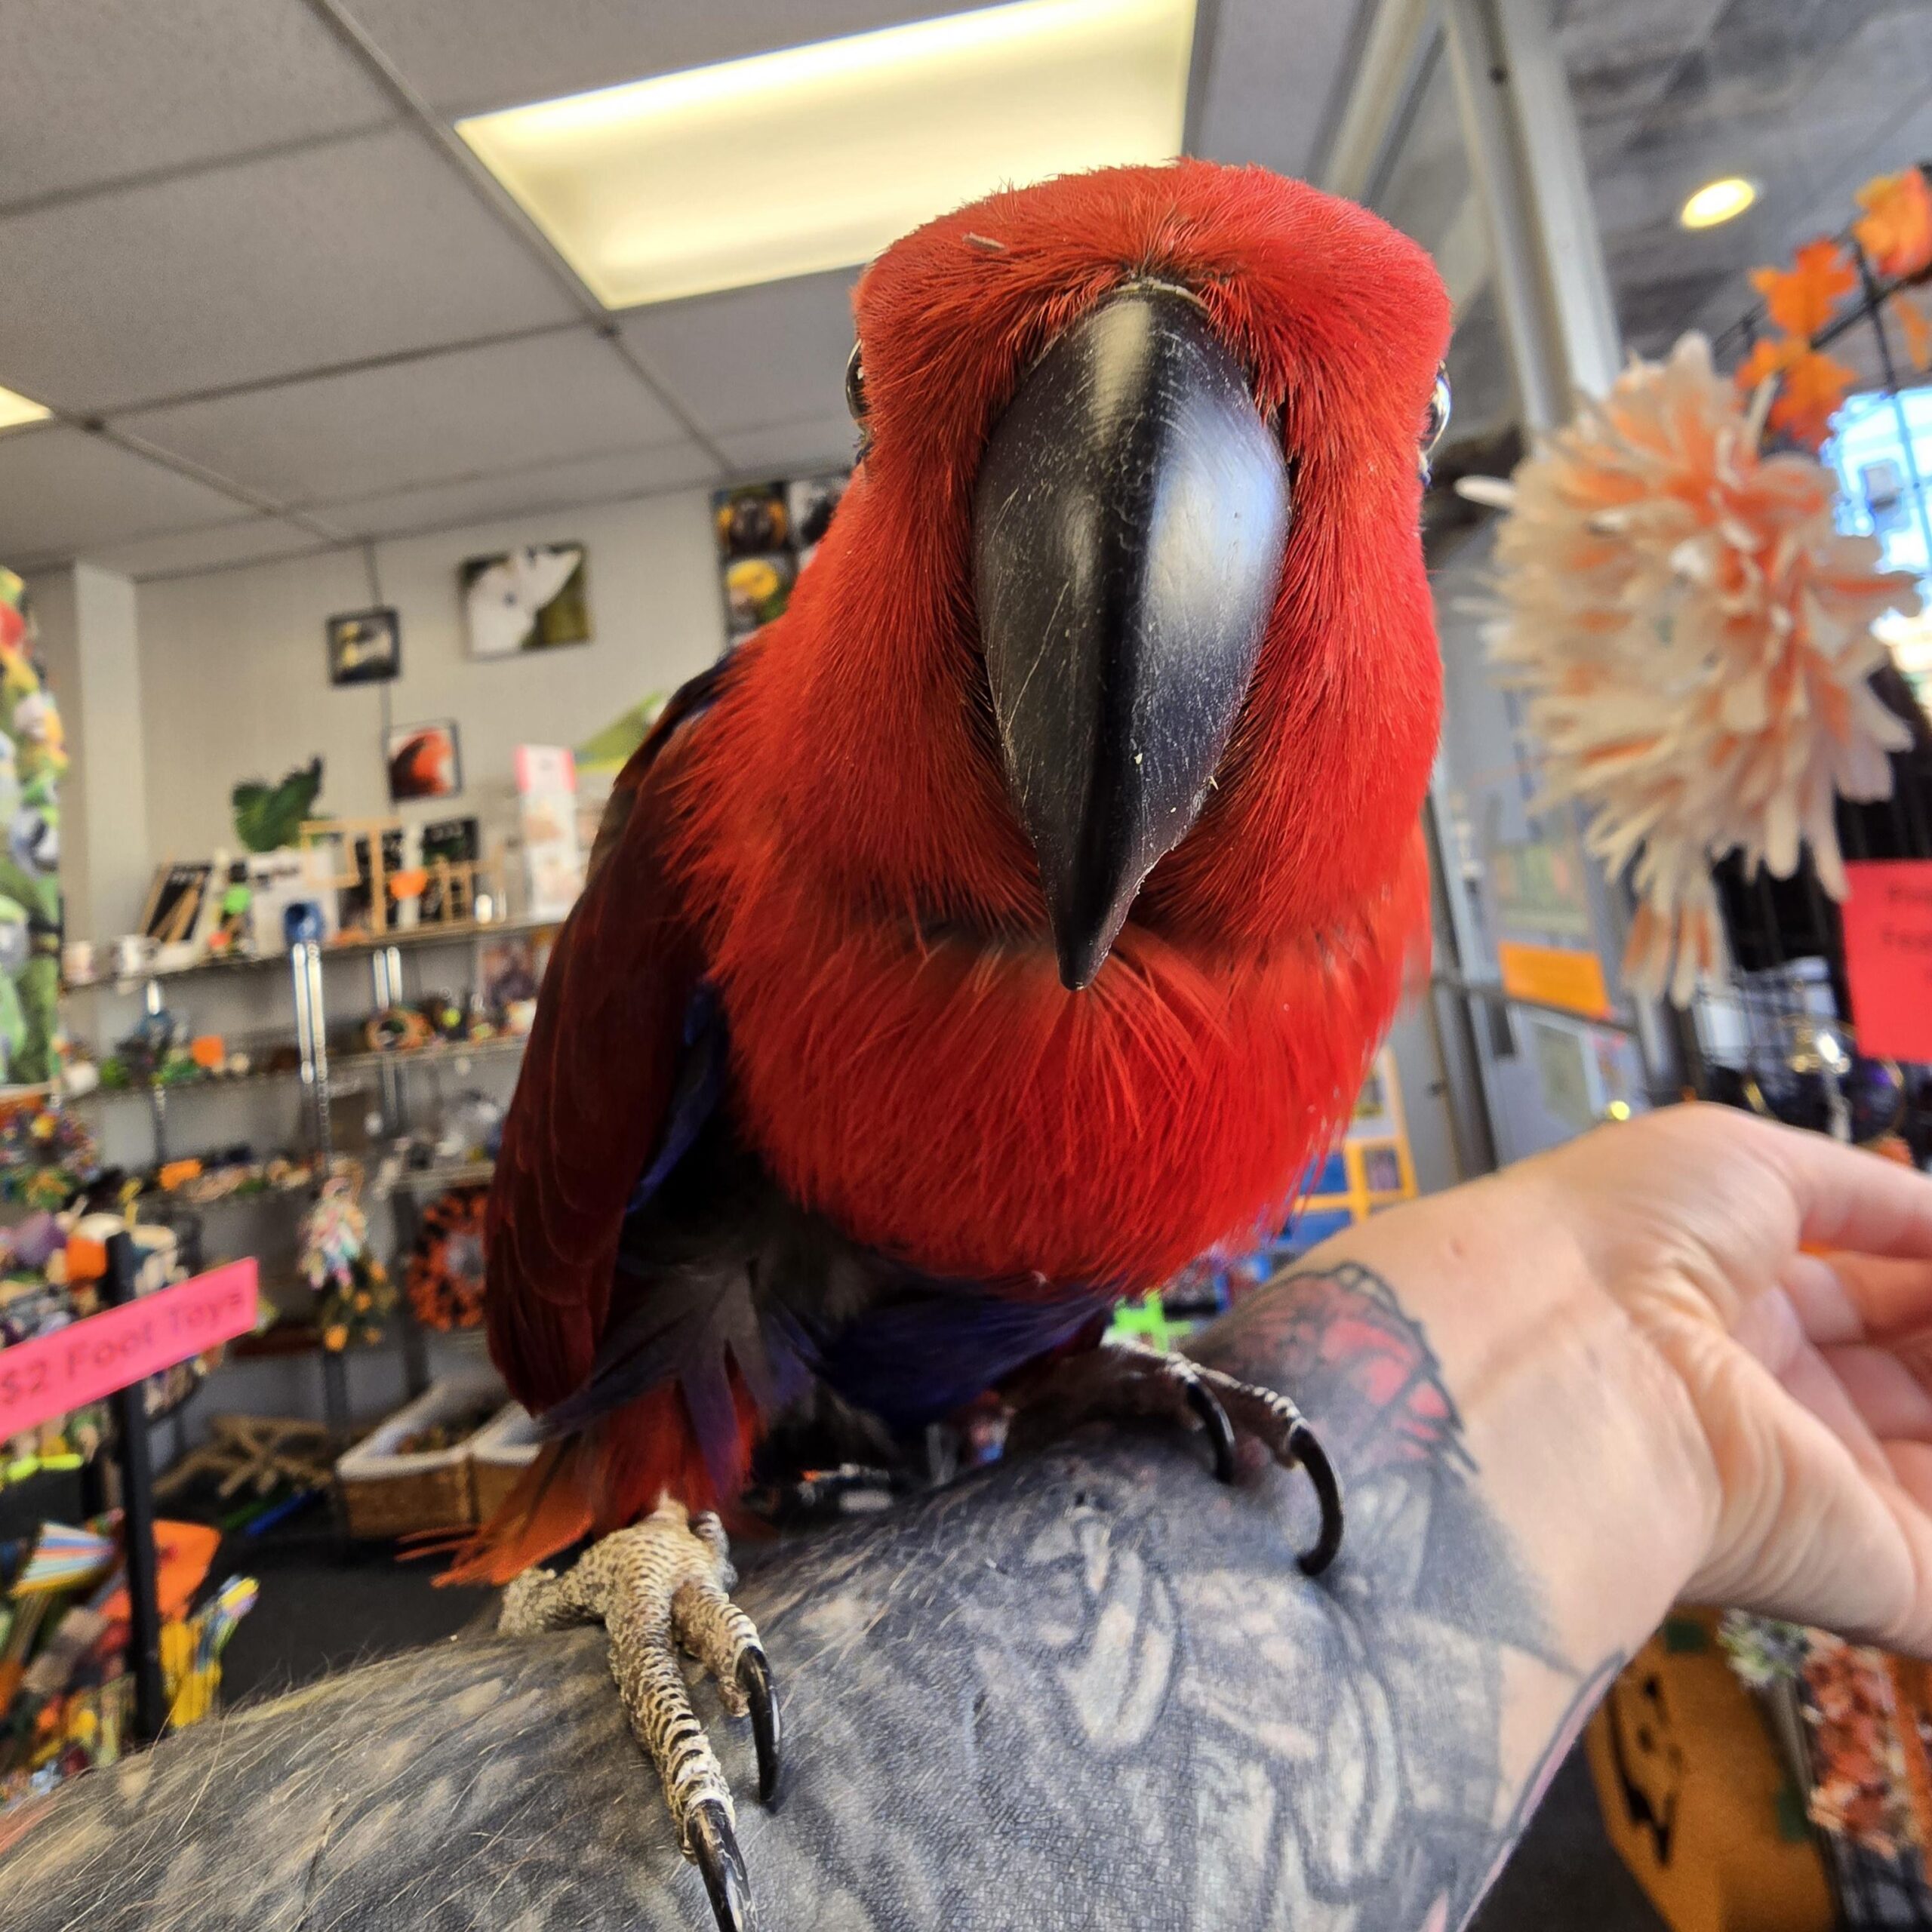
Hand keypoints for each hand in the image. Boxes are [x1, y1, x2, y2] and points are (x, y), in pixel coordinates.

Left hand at [1518, 1103, 1931, 1653]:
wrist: (1562, 1354)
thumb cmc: (1620, 1238)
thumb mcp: (1746, 1162)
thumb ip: (1869, 1196)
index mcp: (1738, 1310)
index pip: (1877, 1299)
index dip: (1928, 1276)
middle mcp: (1779, 1403)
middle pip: (1918, 1381)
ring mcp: (1826, 1495)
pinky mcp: (1867, 1577)